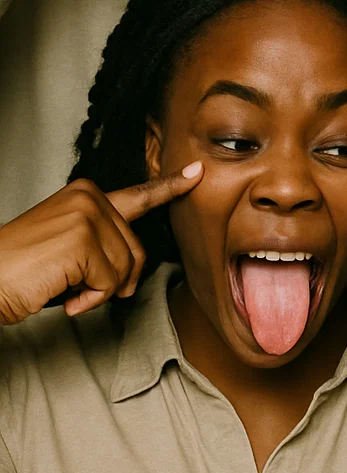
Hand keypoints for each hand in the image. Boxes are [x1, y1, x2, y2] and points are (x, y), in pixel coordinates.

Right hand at [0, 163, 203, 324]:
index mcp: (87, 195)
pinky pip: (109, 282)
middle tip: (77, 286)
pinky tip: (64, 295)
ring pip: (125, 267)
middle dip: (114, 278)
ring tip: (65, 287)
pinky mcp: (82, 240)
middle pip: (136, 249)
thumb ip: (104, 241)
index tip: (198, 172)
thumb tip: (135, 261)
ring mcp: (87, 216)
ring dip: (98, 291)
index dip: (171, 187)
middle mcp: (90, 197)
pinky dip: (89, 300)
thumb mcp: (69, 246)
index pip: (138, 194)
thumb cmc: (22, 271)